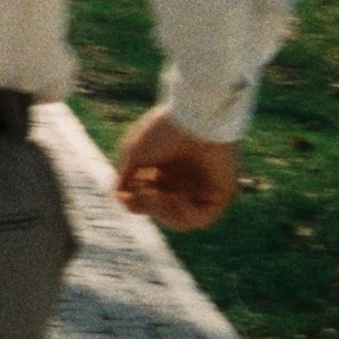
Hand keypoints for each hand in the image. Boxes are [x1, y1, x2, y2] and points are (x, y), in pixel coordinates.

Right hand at [113, 108, 236, 230]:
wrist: (194, 118)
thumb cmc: (164, 131)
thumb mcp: (134, 155)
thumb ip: (125, 179)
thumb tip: (119, 196)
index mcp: (163, 170)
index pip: (146, 199)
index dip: (134, 202)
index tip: (124, 196)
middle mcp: (182, 180)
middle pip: (161, 212)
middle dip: (149, 207)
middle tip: (146, 194)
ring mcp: (201, 189)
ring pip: (180, 220)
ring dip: (164, 213)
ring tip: (160, 196)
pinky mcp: (219, 194)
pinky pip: (202, 218)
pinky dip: (186, 214)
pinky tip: (177, 197)